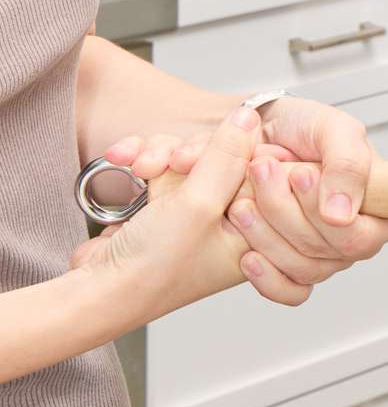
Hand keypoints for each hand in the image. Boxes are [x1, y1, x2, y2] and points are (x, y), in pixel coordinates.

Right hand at [71, 108, 262, 315]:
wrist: (100, 287)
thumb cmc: (156, 267)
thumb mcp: (199, 205)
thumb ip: (227, 157)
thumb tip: (248, 119)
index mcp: (260, 232)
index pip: (268, 174)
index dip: (243, 154)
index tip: (219, 151)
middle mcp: (234, 221)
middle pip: (228, 159)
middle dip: (191, 154)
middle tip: (173, 164)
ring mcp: (201, 211)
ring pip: (192, 156)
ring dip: (161, 154)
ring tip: (142, 170)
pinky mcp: (170, 202)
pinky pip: (165, 164)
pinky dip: (145, 159)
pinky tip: (126, 162)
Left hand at [164, 96, 387, 304]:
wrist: (254, 130)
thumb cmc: (301, 126)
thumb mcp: (332, 128)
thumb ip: (347, 165)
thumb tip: (342, 216)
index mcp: (383, 207)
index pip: (364, 235)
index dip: (327, 214)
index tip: (297, 174)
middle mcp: (359, 235)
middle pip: (331, 251)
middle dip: (286, 213)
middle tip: (261, 170)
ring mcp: (328, 255)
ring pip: (306, 267)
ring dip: (267, 236)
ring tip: (241, 202)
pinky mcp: (295, 266)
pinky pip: (291, 290)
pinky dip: (266, 275)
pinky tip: (248, 256)